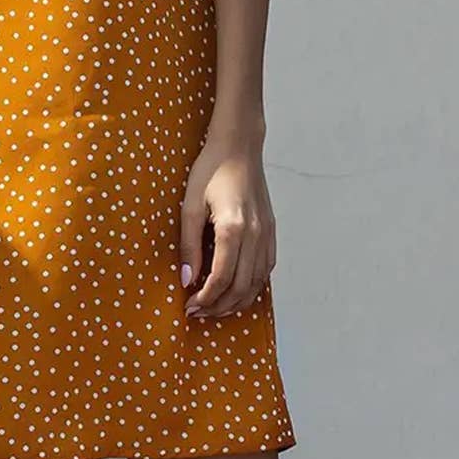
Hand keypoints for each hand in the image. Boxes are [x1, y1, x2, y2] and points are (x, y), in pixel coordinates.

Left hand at [179, 126, 276, 318]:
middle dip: (219, 306)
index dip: (204, 299)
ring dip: (236, 300)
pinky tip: (236, 288)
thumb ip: (188, 245)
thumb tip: (187, 279)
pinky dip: (252, 286)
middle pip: (240, 287)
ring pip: (257, 282)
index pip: (220, 279)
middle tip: (199, 312)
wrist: (239, 146)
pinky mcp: (271, 230)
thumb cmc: (210, 170)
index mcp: (232, 228)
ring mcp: (267, 233)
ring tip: (215, 306)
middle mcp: (255, 235)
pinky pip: (266, 269)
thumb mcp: (190, 205)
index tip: (189, 306)